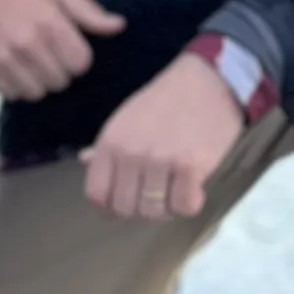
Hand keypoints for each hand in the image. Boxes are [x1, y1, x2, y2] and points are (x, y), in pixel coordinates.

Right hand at [0, 0, 123, 99]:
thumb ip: (88, 11)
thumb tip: (118, 26)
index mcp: (50, 22)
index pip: (80, 64)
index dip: (78, 57)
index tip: (68, 47)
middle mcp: (27, 44)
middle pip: (60, 81)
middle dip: (59, 70)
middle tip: (48, 54)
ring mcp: (4, 59)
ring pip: (36, 92)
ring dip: (38, 81)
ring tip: (31, 63)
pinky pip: (12, 94)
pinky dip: (16, 86)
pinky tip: (13, 68)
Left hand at [82, 49, 244, 220]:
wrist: (208, 80)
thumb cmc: (166, 101)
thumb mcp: (127, 119)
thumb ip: (107, 146)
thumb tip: (85, 160)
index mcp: (111, 143)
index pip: (97, 195)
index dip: (109, 208)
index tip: (126, 204)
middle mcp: (131, 153)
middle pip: (125, 209)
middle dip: (141, 210)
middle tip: (157, 196)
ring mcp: (160, 161)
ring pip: (154, 213)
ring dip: (166, 209)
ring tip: (175, 191)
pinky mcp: (190, 166)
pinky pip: (183, 207)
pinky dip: (189, 204)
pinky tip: (193, 189)